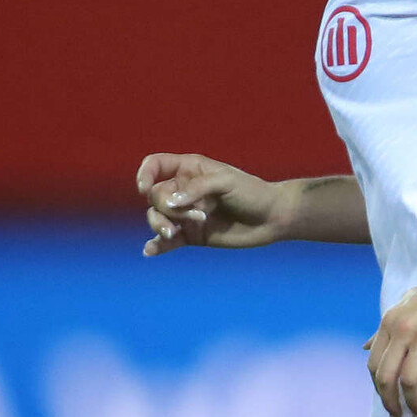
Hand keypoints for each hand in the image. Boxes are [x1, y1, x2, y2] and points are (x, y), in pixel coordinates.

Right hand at [137, 153, 291, 255]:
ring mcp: (186, 214)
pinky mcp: (192, 235)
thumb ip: (196, 189)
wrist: (272, 218)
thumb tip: (169, 203)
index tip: (144, 188)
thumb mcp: (225, 182)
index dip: (144, 174)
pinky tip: (150, 251)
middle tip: (197, 215)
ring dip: (160, 225)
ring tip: (174, 234)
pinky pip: (167, 241)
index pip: (155, 165)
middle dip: (167, 207)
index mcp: (190, 169)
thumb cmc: (252, 193)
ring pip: (156, 217)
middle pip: (155, 196)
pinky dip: (157, 246)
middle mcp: (184, 190)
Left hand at [363, 271, 416, 416]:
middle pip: (387, 377)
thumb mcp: (406, 304)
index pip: (374, 364)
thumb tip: (365, 347)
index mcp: (390, 321)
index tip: (388, 402)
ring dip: (413, 404)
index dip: (379, 389)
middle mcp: (402, 329)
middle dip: (391, 403)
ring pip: (410, 381)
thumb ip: (385, 327)